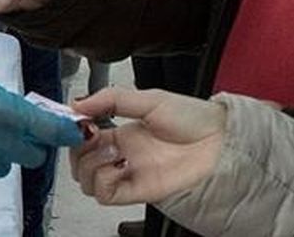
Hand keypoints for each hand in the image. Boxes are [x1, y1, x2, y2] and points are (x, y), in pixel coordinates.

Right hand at [69, 88, 225, 205]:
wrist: (220, 140)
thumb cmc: (193, 118)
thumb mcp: (148, 98)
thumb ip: (111, 99)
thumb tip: (77, 103)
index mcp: (120, 132)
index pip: (82, 136)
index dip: (73, 130)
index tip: (73, 120)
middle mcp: (121, 155)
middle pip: (79, 162)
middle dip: (77, 148)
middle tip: (90, 135)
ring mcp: (128, 174)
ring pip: (87, 182)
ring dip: (89, 164)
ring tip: (111, 150)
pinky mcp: (138, 191)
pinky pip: (105, 195)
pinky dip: (103, 180)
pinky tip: (118, 164)